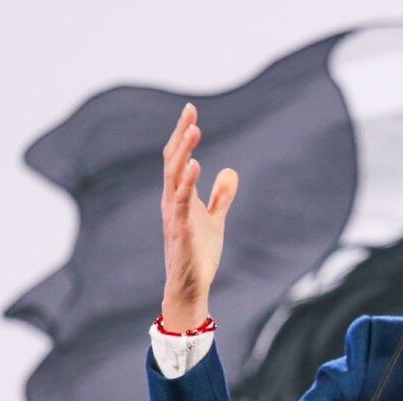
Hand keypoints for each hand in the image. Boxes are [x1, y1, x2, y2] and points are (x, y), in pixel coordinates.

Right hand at [160, 102, 238, 329]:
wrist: (192, 286)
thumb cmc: (198, 254)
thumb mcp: (215, 220)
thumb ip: (221, 197)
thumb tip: (230, 170)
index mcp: (179, 197)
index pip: (178, 159)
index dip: (183, 135)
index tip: (191, 111)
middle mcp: (171, 202)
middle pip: (173, 162)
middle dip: (181, 136)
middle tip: (190, 112)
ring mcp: (174, 216)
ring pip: (175, 178)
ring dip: (184, 153)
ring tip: (194, 131)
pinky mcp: (180, 232)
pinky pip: (181, 203)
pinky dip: (186, 184)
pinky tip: (194, 165)